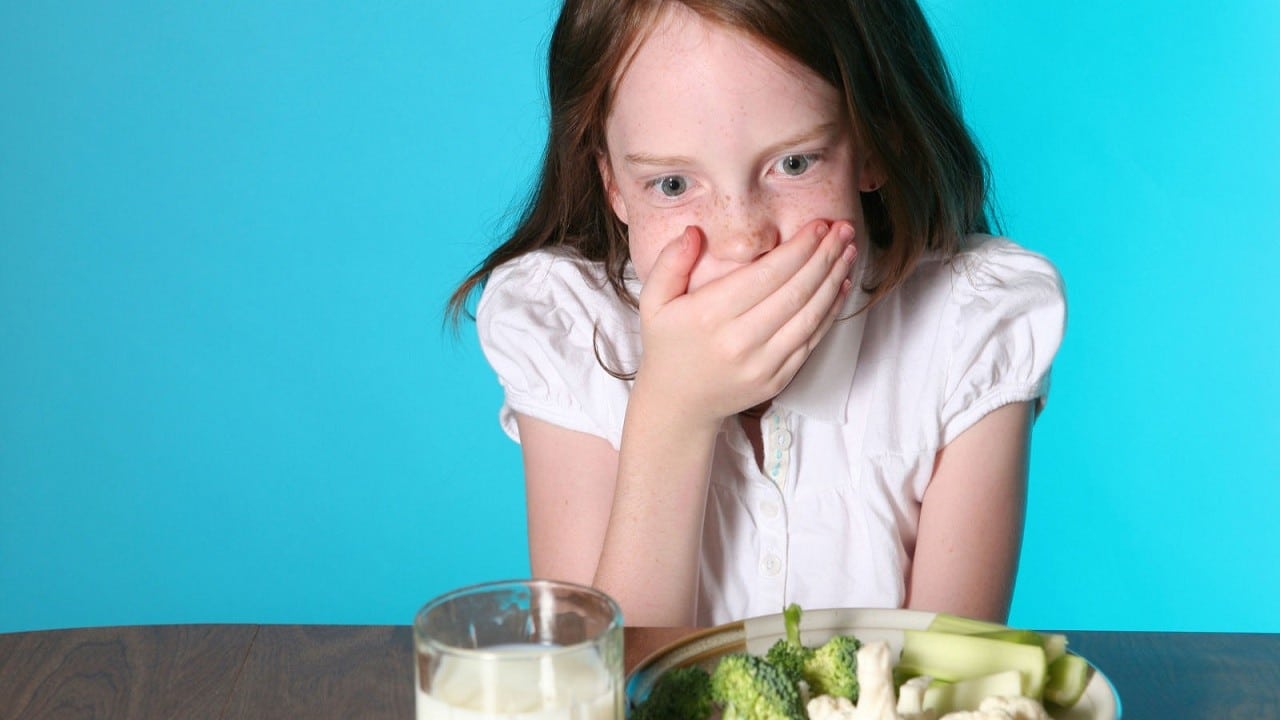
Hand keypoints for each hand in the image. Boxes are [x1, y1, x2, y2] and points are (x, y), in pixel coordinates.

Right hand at [633, 219, 856, 428]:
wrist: (678, 404)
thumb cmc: (667, 346)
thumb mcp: (654, 302)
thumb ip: (670, 263)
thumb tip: (695, 232)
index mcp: (709, 316)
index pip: (766, 274)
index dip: (798, 248)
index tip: (818, 225)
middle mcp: (739, 341)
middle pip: (795, 291)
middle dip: (825, 256)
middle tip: (844, 229)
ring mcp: (761, 364)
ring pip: (810, 316)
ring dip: (834, 280)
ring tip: (849, 251)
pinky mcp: (777, 380)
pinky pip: (811, 341)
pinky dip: (830, 312)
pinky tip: (840, 287)